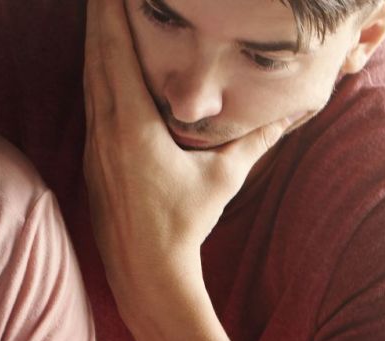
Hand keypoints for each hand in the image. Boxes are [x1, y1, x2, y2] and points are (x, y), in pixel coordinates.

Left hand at [82, 0, 295, 286]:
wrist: (145, 272)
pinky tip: (99, 64)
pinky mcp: (93, 160)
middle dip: (99, 19)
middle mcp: (106, 130)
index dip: (112, 17)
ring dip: (94, 44)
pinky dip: (95, 75)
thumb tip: (295, 110)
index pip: (117, 56)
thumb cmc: (186, 224)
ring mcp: (95, 146)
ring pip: (89, 81)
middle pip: (96, 59)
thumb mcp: (225, 175)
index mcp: (132, 127)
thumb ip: (257, 138)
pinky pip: (91, 104)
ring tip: (99, 11)